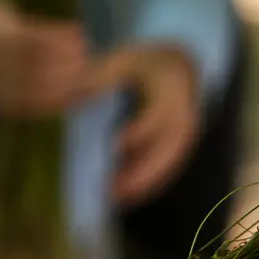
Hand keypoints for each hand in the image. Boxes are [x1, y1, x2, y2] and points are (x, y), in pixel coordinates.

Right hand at [0, 0, 95, 116]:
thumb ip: (27, 25)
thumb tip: (70, 38)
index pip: (27, 39)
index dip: (56, 39)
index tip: (80, 35)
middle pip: (28, 70)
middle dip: (62, 68)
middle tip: (87, 61)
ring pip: (23, 92)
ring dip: (57, 89)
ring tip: (82, 80)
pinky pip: (14, 106)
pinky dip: (42, 104)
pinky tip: (65, 98)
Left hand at [91, 45, 202, 204]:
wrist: (178, 67)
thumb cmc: (145, 64)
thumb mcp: (124, 60)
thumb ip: (100, 76)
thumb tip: (73, 95)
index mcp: (169, 91)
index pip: (155, 117)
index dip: (137, 133)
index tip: (113, 147)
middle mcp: (183, 116)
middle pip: (166, 149)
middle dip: (140, 171)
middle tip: (112, 189)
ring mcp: (186, 133)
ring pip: (169, 163)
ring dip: (144, 184)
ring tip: (116, 198)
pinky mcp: (181, 146)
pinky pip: (168, 167)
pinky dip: (150, 183)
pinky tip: (127, 196)